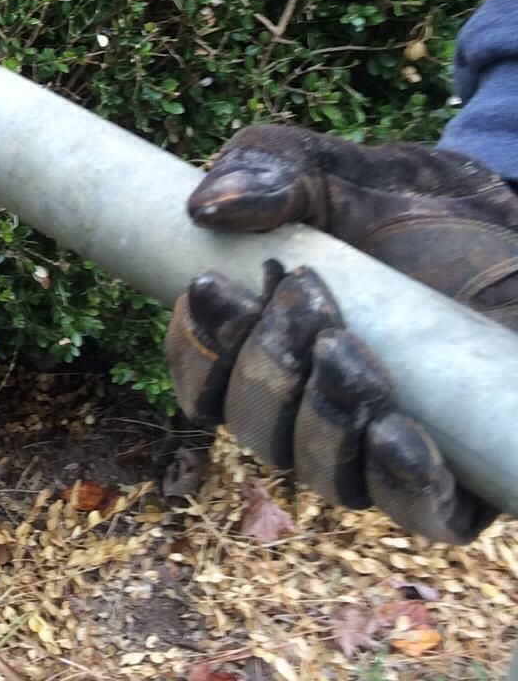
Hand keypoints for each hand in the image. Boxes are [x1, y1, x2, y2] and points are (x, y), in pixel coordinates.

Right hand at [167, 126, 517, 541]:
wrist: (512, 220)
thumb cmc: (416, 205)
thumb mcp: (336, 169)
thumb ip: (268, 168)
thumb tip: (206, 207)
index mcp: (268, 349)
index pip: (205, 382)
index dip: (195, 351)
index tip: (210, 288)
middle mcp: (318, 412)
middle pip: (256, 432)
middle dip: (265, 368)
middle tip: (304, 296)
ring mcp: (387, 450)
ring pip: (325, 475)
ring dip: (322, 419)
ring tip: (349, 352)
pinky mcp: (465, 473)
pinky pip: (419, 512)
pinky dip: (399, 481)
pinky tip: (394, 434)